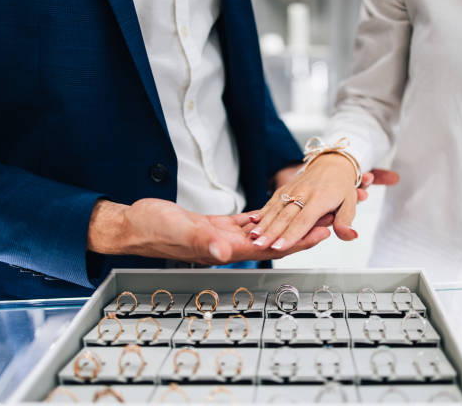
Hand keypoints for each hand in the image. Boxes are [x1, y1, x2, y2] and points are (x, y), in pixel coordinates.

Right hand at [87, 199, 329, 264]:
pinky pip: (246, 222)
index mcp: (224, 248)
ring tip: (307, 212)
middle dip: (301, 230)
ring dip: (286, 223)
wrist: (134, 225)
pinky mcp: (215, 225)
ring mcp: (222, 236)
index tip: (322, 231)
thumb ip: (202, 242)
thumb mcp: (178, 231)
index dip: (299, 241)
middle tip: (327, 218)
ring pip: (265, 230)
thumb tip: (226, 252)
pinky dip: (263, 216)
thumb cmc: (152, 229)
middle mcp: (228, 245)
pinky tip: (273, 210)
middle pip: (275, 239)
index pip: (272, 247)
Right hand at [249, 154, 398, 250]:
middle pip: (285, 217)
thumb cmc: (341, 185)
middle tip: (259, 246)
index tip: (279, 247)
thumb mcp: (350, 203)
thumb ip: (345, 221)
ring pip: (275, 209)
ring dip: (263, 224)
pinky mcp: (285, 188)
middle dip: (271, 233)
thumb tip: (350, 235)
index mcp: (320, 199)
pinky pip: (272, 201)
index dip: (290, 236)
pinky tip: (252, 222)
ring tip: (253, 237)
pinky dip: (262, 212)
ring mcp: (292, 190)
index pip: (303, 222)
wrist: (332, 162)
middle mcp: (304, 194)